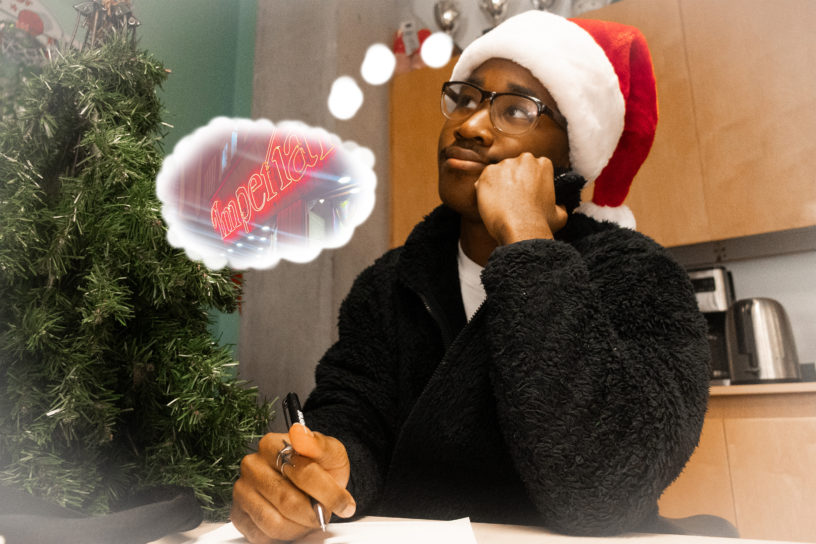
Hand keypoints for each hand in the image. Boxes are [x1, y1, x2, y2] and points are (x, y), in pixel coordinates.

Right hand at [231, 424, 355, 542]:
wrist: (311, 480)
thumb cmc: (319, 466)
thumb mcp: (330, 452)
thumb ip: (318, 444)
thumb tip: (299, 432)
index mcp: (271, 444)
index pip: (303, 473)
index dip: (329, 493)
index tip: (345, 503)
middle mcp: (252, 466)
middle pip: (289, 502)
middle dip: (313, 513)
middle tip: (324, 512)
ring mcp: (242, 490)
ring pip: (275, 523)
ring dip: (300, 526)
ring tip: (308, 517)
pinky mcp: (239, 514)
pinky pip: (263, 536)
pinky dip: (284, 535)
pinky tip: (292, 522)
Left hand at [474, 152, 567, 244]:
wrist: (519, 229)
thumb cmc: (540, 223)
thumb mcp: (560, 215)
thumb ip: (560, 205)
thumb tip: (559, 205)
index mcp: (544, 164)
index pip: (534, 167)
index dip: (529, 180)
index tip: (526, 193)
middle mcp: (524, 159)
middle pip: (516, 166)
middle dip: (514, 178)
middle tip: (513, 198)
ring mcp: (505, 165)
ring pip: (500, 172)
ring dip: (499, 184)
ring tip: (501, 203)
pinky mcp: (488, 173)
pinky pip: (484, 179)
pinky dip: (485, 189)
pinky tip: (491, 203)